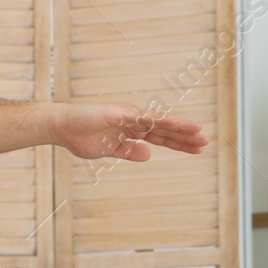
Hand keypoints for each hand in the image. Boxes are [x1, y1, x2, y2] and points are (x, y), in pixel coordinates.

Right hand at [46, 101, 208, 161]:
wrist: (61, 127)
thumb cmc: (81, 137)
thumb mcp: (108, 150)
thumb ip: (128, 152)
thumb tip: (150, 155)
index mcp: (132, 130)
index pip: (161, 137)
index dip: (179, 143)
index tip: (197, 149)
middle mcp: (135, 120)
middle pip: (165, 130)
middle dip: (185, 137)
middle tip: (206, 142)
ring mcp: (129, 114)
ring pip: (160, 122)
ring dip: (179, 127)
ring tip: (199, 132)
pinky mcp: (121, 112)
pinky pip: (145, 118)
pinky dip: (160, 120)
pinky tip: (174, 124)